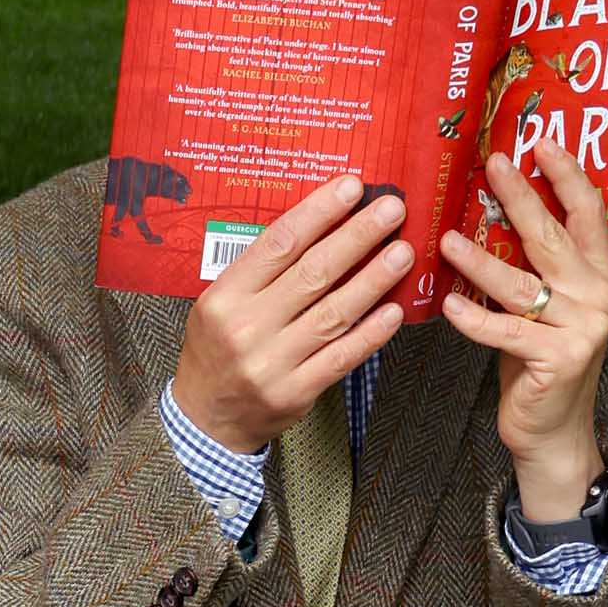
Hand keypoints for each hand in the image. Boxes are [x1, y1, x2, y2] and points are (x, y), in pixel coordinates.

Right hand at [166, 172, 412, 452]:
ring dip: (373, 280)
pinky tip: (393, 311)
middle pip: (312, 273)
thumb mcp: (220, 303)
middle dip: (358, 236)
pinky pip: (340, 357)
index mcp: (225, 297)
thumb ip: (261, 272)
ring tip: (402, 253)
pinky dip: (370, 334)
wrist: (205, 418)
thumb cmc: (217, 350)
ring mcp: (271, 363)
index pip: (279, 243)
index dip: (319, 212)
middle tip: (392, 211)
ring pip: (333, 313)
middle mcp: (247, 328)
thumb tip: (321, 226)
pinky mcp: (294, 393)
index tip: (352, 188)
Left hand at [438, 138, 607, 521]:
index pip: (588, 212)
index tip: (540, 142)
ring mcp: (582, 326)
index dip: (566, 174)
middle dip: (519, 197)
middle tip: (491, 165)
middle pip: (552, 236)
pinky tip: (447, 305)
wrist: (553, 429)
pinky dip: (473, 320)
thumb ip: (535, 268)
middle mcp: (598, 294)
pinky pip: (505, 331)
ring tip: (446, 239)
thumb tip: (491, 213)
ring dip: (479, 260)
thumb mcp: (544, 308)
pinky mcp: (557, 358)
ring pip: (521, 284)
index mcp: (600, 273)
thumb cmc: (539, 362)